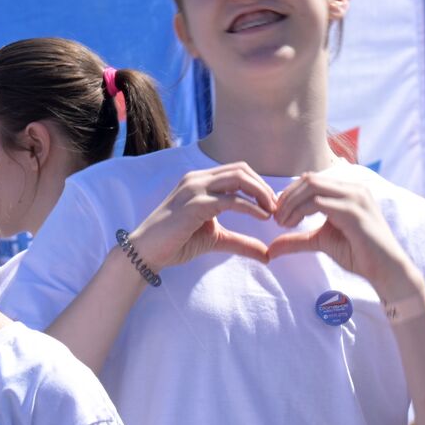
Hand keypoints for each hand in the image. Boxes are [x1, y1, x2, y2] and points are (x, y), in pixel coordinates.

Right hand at [129, 163, 275, 268]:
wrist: (147, 251)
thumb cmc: (176, 242)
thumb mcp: (216, 239)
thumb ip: (241, 241)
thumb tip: (267, 254)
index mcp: (200, 181)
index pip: (236, 171)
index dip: (258, 185)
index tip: (272, 204)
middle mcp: (197, 179)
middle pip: (241, 170)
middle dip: (263, 187)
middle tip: (277, 207)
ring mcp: (195, 189)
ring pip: (238, 178)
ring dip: (260, 193)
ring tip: (272, 211)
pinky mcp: (195, 204)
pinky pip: (230, 200)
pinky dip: (250, 207)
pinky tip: (262, 217)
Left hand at [268, 171, 415, 295]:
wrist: (385, 270)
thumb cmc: (358, 254)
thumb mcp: (321, 242)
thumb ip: (297, 240)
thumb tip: (271, 248)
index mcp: (347, 191)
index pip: (311, 180)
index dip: (290, 194)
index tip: (278, 214)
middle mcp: (353, 188)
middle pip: (309, 179)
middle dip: (287, 196)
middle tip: (276, 217)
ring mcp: (355, 197)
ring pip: (311, 186)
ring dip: (291, 202)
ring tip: (282, 222)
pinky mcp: (353, 210)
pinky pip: (318, 202)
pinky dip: (299, 210)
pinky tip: (292, 225)